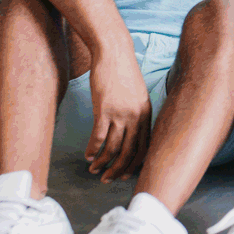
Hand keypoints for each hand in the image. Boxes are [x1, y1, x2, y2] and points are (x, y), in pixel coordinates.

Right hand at [86, 49, 152, 181]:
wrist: (114, 54)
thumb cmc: (124, 74)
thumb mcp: (138, 95)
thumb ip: (137, 114)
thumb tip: (131, 133)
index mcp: (146, 114)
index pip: (144, 147)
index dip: (134, 165)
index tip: (125, 175)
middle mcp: (136, 117)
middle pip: (129, 152)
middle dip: (117, 170)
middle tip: (107, 179)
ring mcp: (120, 114)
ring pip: (112, 148)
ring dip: (102, 162)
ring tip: (93, 169)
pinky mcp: (104, 109)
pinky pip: (98, 137)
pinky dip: (92, 149)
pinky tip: (87, 155)